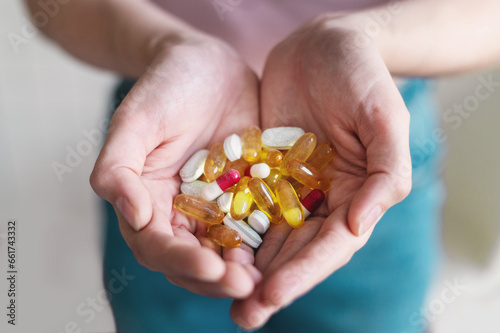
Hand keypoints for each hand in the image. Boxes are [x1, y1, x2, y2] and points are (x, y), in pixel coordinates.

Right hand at [90, 35, 261, 297]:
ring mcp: (216, 207)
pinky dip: (267, 242)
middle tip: (246, 286)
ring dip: (244, 270)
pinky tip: (285, 249)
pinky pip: (257, 224)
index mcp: (148, 202)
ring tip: (266, 280)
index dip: (181, 261)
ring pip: (226, 251)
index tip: (210, 268)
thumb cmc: (165, 86)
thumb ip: (118, 167)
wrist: (207, 64)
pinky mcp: (247, 195)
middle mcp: (181, 213)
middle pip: (193, 259)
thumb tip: (132, 217)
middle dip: (217, 277)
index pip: (157, 245)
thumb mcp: (135, 119)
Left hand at [231, 16, 411, 327]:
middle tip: (242, 316)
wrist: (325, 43)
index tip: (272, 295)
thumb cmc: (363, 76)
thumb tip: (359, 229)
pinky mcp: (264, 169)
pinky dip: (230, 227)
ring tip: (220, 294)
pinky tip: (209, 247)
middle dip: (270, 285)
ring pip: (268, 235)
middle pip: (296, 251)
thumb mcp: (384, 118)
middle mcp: (323, 199)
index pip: (330, 245)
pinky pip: (245, 202)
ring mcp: (292, 186)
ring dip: (247, 268)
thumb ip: (386, 173)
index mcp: (356, 195)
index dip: (303, 273)